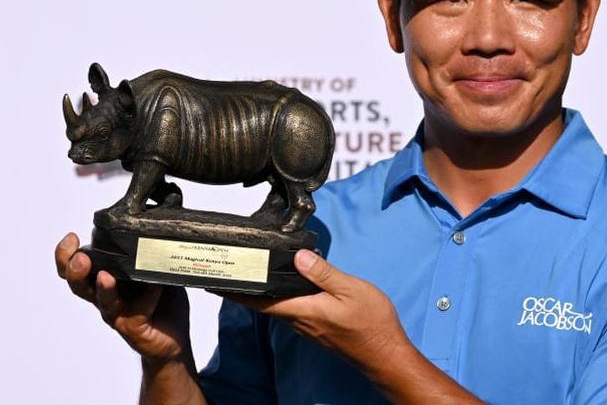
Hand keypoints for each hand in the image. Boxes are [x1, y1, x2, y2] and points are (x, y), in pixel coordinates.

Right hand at [54, 232, 191, 364]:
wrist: (173, 339)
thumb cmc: (162, 303)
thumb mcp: (158, 271)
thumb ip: (153, 254)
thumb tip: (157, 232)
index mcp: (106, 279)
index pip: (76, 267)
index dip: (67, 255)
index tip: (71, 238)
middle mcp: (105, 296)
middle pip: (78, 284)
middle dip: (75, 270)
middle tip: (81, 258)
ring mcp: (117, 313)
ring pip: (102, 300)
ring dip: (103, 288)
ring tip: (105, 276)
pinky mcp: (132, 327)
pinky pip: (138, 310)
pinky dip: (148, 296)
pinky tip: (156, 286)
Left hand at [223, 250, 406, 373]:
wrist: (385, 354)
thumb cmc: (371, 324)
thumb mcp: (350, 290)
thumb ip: (323, 273)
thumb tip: (298, 257)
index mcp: (303, 310)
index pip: (260, 300)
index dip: (236, 290)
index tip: (214, 280)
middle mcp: (299, 321)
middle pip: (264, 303)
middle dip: (245, 287)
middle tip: (231, 268)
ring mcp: (307, 327)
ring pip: (277, 306)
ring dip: (261, 291)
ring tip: (251, 272)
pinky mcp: (317, 328)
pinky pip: (291, 309)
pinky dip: (279, 296)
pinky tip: (284, 286)